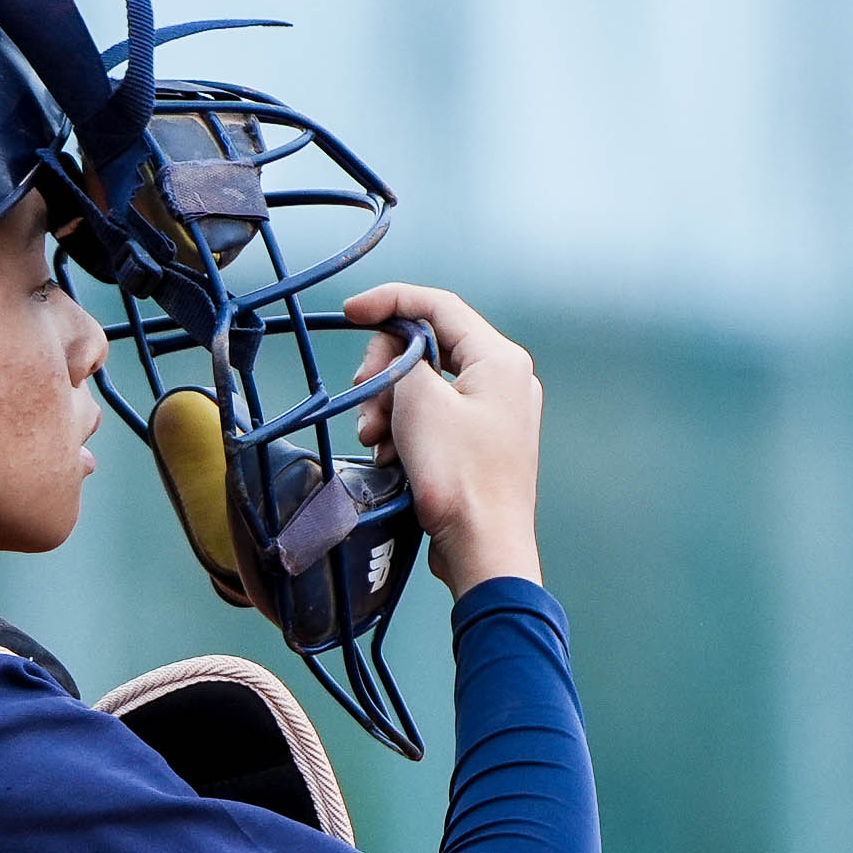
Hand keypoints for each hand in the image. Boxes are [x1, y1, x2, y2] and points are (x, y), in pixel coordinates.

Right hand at [344, 283, 542, 593]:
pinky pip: (432, 418)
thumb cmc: (458, 477)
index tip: (348, 312)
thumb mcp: (419, 402)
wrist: (483, 550)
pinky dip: (404, 431)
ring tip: (376, 441)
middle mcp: (503, 379)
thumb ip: (403, 358)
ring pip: (423, 386)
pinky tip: (391, 458)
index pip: (438, 305)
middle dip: (385, 370)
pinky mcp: (478, 444)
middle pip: (427, 347)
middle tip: (364, 399)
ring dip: (388, 407)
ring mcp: (493, 414)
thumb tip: (399, 348)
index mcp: (499, 359)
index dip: (389, 301)